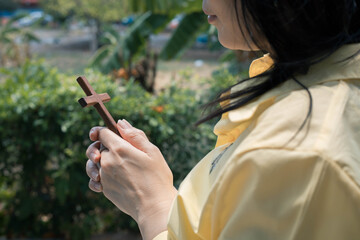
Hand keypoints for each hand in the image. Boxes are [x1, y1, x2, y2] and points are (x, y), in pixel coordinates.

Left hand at [86, 119, 176, 239]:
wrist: (154, 207)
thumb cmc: (158, 178)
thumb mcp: (152, 152)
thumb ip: (135, 135)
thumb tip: (120, 123)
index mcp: (119, 148)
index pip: (101, 133)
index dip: (101, 130)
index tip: (104, 132)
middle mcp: (107, 161)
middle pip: (97, 147)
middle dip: (103, 146)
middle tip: (116, 150)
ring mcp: (104, 176)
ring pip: (94, 163)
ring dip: (98, 161)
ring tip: (110, 164)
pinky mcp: (105, 189)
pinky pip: (94, 179)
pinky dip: (97, 177)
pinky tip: (104, 179)